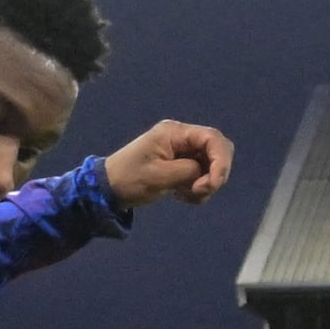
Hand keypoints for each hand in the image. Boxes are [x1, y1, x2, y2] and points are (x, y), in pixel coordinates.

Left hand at [100, 121, 234, 208]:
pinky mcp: (182, 165)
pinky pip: (202, 176)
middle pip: (217, 150)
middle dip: (215, 173)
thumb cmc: (129, 179)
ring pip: (211, 166)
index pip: (212, 138)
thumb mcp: (158, 177)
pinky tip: (180, 196)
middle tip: (199, 192)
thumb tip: (206, 174)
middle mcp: (182, 138)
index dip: (220, 161)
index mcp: (175, 132)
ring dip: (205, 185)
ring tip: (184, 195)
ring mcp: (183, 151)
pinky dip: (197, 190)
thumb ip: (188, 172)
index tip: (213, 184)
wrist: (109, 189)